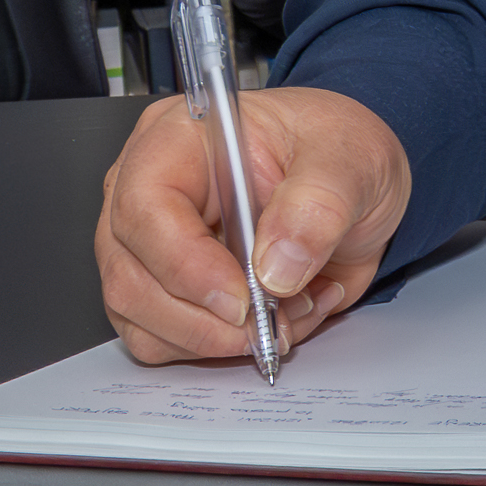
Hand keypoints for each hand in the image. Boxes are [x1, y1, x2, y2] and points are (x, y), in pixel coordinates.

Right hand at [96, 85, 410, 363]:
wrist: (355, 185)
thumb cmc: (337, 153)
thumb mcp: (353, 158)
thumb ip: (319, 203)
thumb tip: (276, 266)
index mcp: (183, 136)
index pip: (145, 204)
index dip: (186, 263)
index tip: (242, 298)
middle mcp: (153, 189)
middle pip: (130, 273)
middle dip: (202, 318)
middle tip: (267, 325)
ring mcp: (151, 243)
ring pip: (140, 318)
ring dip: (214, 339)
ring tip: (285, 315)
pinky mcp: (165, 288)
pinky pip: (164, 341)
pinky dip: (219, 349)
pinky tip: (275, 318)